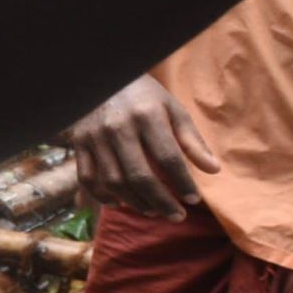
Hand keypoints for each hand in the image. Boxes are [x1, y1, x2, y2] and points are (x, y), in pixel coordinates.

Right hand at [68, 74, 218, 219]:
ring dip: (136, 202)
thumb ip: (192, 140)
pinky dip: (103, 196)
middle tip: (176, 216)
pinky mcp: (79, 143)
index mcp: (147, 115)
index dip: (183, 183)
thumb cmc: (144, 95)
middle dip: (161, 201)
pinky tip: (120, 203)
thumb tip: (213, 170)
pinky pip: (88, 178)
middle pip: (140, 175)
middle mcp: (118, 127)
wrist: (101, 76)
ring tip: (154, 210)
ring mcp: (95, 137)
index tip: (194, 200)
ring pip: (114, 181)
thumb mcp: (173, 109)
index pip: (168, 157)